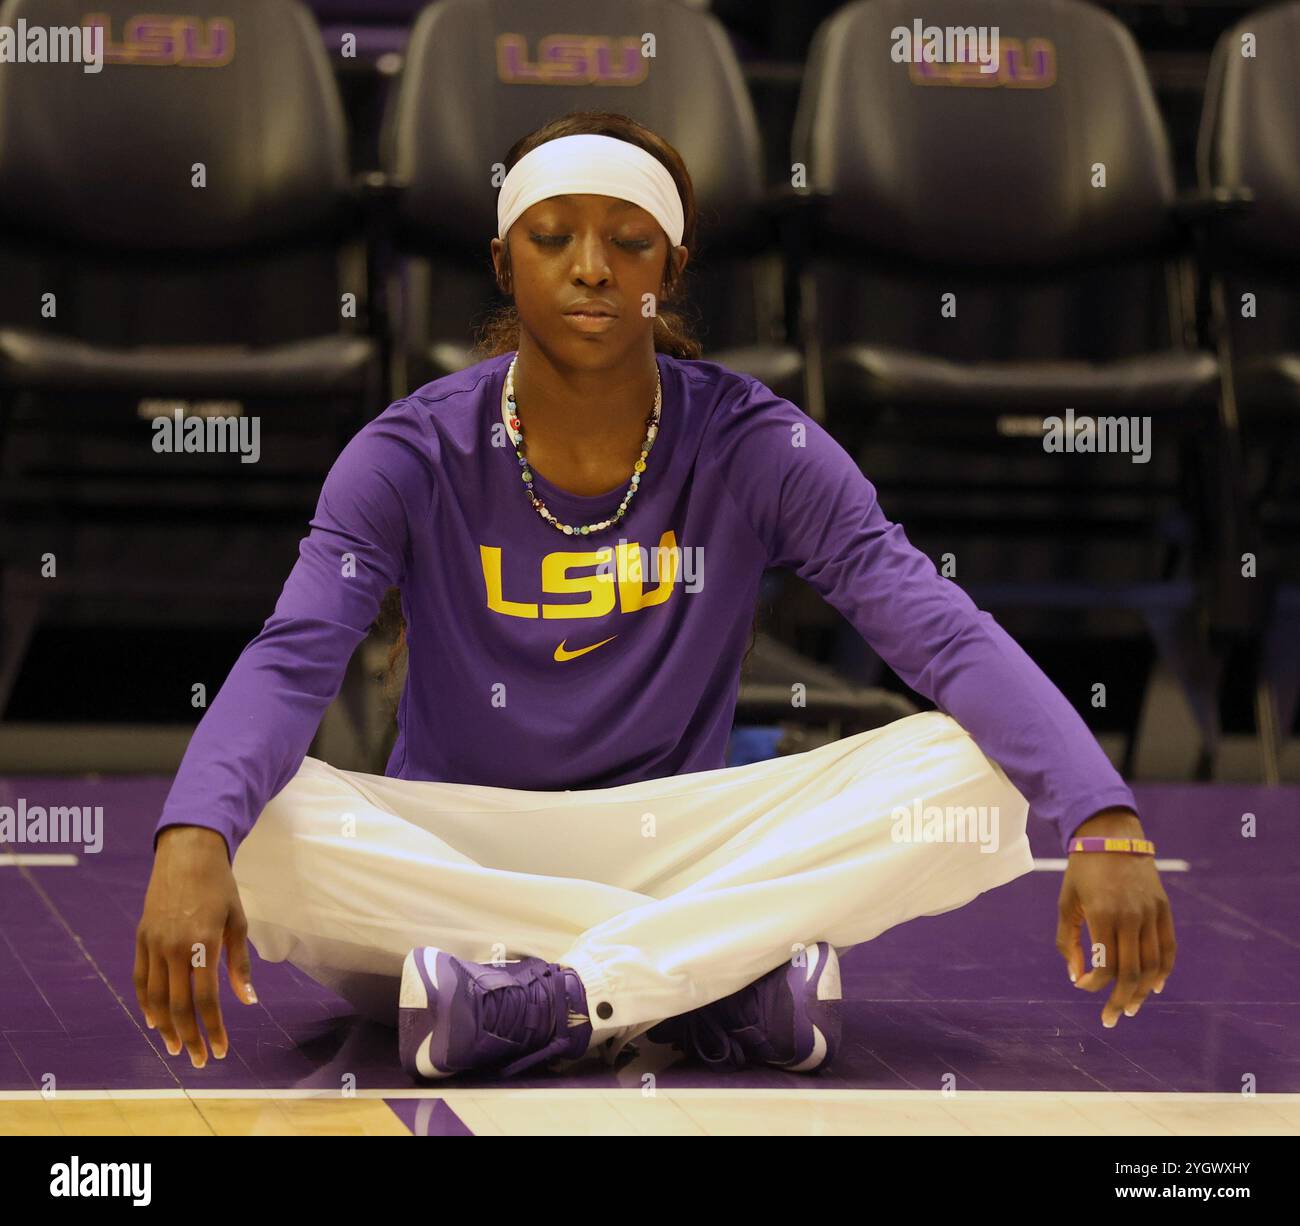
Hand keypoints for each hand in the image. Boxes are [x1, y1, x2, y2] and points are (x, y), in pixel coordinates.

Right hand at [134, 825, 257, 1067]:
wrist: (187, 855)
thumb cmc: (220, 887)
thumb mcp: (237, 922)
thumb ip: (239, 963)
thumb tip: (249, 1000)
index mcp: (203, 944)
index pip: (206, 1000)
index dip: (214, 1028)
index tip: (223, 1050)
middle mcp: (174, 948)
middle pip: (179, 1006)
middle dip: (191, 1037)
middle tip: (201, 1059)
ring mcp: (153, 944)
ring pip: (156, 998)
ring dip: (166, 1027)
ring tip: (177, 1047)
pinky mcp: (141, 938)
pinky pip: (140, 979)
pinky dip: (146, 1003)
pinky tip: (154, 1020)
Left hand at [1056, 807, 1175, 1027]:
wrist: (1111, 838)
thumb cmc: (1082, 872)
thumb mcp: (1066, 904)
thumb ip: (1069, 942)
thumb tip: (1075, 977)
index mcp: (1103, 915)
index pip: (1106, 965)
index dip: (1095, 983)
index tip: (1083, 986)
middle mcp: (1131, 917)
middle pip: (1133, 973)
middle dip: (1121, 1000)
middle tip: (1111, 1018)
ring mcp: (1151, 914)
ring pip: (1153, 965)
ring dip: (1143, 991)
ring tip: (1131, 1007)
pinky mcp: (1164, 910)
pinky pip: (1168, 948)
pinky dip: (1164, 971)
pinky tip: (1155, 986)